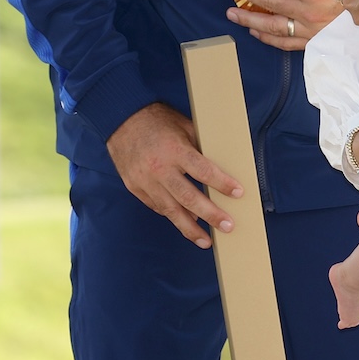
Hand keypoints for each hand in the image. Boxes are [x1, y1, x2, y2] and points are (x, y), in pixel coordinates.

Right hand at [105, 102, 244, 248]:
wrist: (120, 118)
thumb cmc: (156, 120)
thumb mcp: (182, 126)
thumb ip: (199, 147)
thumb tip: (220, 165)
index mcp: (174, 150)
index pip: (204, 172)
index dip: (223, 184)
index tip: (238, 193)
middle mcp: (159, 168)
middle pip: (189, 198)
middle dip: (211, 214)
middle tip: (228, 226)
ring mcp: (145, 180)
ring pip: (171, 210)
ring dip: (190, 228)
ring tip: (206, 241)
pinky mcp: (135, 187)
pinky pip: (157, 206)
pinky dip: (172, 215)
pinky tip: (184, 222)